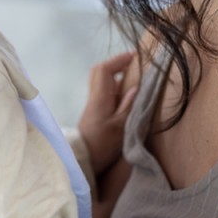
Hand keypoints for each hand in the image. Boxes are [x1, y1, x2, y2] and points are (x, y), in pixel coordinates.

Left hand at [77, 51, 138, 174]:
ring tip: (132, 78)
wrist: (82, 161)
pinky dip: (114, 86)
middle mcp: (94, 97)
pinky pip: (103, 91)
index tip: (135, 56)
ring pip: (100, 81)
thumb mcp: (121, 128)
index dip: (119, 60)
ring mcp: (92, 104)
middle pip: (99, 71)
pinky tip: (125, 95)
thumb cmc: (102, 146)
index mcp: (100, 98)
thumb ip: (128, 106)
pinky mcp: (94, 112)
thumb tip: (136, 87)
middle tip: (132, 64)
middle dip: (116, 64)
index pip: (105, 70)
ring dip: (115, 75)